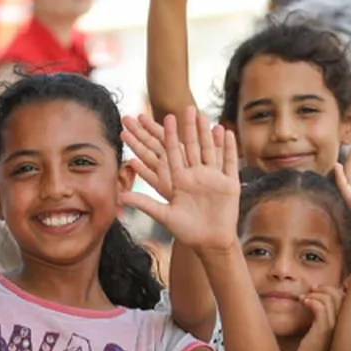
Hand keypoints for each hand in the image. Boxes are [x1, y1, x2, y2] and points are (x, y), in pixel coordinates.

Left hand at [122, 107, 240, 253]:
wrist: (210, 242)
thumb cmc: (187, 231)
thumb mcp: (165, 215)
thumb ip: (145, 204)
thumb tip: (120, 196)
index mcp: (179, 180)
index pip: (170, 154)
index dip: (166, 137)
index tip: (162, 119)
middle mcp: (196, 175)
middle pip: (191, 147)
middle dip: (189, 128)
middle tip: (186, 108)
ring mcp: (213, 178)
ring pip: (210, 150)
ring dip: (208, 133)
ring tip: (205, 115)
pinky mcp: (229, 184)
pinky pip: (229, 163)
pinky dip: (228, 148)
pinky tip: (227, 133)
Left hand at [296, 286, 344, 350]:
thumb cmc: (314, 346)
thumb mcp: (322, 327)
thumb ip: (324, 315)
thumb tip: (318, 299)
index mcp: (343, 320)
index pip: (343, 296)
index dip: (330, 289)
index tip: (317, 289)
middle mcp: (342, 322)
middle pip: (338, 295)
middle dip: (323, 288)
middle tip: (311, 290)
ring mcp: (333, 325)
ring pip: (328, 299)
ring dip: (314, 295)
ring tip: (303, 298)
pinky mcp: (323, 329)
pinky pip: (319, 308)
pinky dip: (310, 301)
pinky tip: (303, 303)